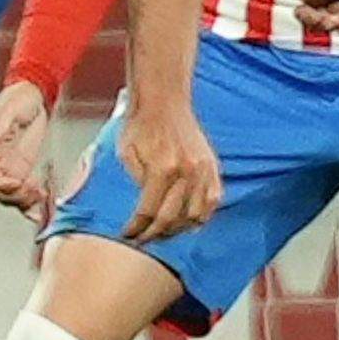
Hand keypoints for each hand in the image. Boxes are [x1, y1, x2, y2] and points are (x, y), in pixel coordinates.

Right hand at [0, 79, 55, 222]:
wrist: (34, 95)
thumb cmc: (18, 98)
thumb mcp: (8, 110)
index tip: (17, 181)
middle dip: (13, 195)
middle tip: (33, 190)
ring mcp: (9, 167)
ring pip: (9, 195)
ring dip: (23, 202)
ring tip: (41, 195)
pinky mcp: (23, 170)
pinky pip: (22, 192)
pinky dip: (29, 204)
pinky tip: (40, 208)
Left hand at [115, 100, 221, 242]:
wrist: (163, 101)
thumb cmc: (141, 124)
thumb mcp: (126, 153)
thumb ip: (136, 181)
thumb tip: (145, 206)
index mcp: (162, 169)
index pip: (149, 212)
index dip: (137, 228)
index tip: (128, 234)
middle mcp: (186, 173)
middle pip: (171, 219)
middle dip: (155, 234)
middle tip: (143, 238)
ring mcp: (203, 171)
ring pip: (195, 215)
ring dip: (178, 229)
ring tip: (164, 232)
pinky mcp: (213, 167)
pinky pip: (213, 201)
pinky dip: (201, 216)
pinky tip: (188, 220)